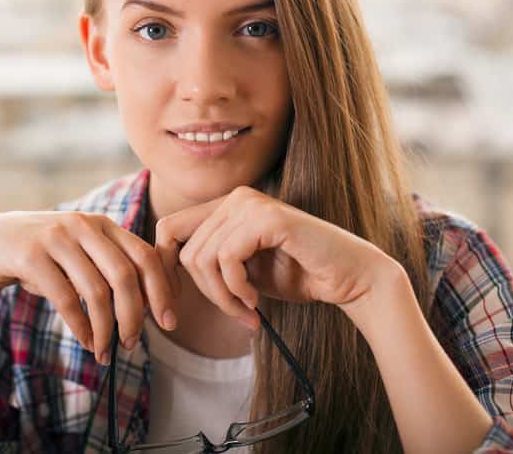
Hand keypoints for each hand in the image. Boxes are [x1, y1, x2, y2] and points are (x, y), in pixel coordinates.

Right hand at [0, 211, 177, 363]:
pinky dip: (80, 327)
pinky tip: (86, 342)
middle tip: (132, 344)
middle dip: (134, 316)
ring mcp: (57, 238)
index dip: (162, 291)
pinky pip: (65, 299)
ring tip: (106, 351)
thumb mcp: (82, 253)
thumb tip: (152, 308)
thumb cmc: (47, 255)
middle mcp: (84, 226)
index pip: (146, 256)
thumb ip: (113, 269)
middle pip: (125, 276)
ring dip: (105, 329)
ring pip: (96, 291)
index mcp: (103, 224)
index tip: (169, 322)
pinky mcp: (31, 255)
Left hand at [154, 186, 399, 329]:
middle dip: (203, 293)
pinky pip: (225, 258)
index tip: (177, 304)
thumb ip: (209, 264)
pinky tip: (256, 300)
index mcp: (225, 207)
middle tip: (234, 314)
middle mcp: (235, 198)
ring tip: (247, 310)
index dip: (166, 269)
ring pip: (202, 257)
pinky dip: (236, 288)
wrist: (350, 278)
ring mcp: (250, 204)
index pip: (168, 230)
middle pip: (183, 250)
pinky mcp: (266, 218)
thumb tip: (161, 274)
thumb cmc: (299, 276)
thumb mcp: (241, 272)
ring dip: (222, 296)